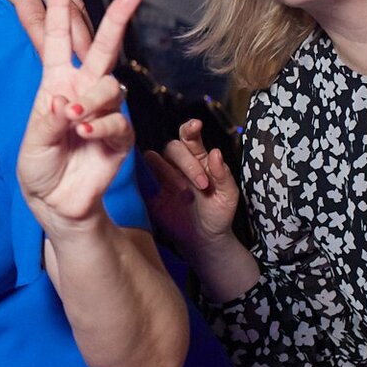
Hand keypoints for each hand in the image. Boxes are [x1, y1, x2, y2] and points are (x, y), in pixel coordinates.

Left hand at [0, 0, 90, 61]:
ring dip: (88, 31)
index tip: (58, 68)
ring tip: (99, 61)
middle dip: (82, 42)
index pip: (35, 18)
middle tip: (95, 72)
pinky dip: (81, 18)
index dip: (47, 44)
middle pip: (67, 12)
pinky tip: (88, 39)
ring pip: (76, 4)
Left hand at [17, 0, 137, 235]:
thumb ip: (48, 121)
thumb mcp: (33, 140)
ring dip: (92, 100)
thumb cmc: (39, 164)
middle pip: (103, 48)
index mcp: (56, 82)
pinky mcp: (120, 136)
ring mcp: (104, 112)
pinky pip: (118, 121)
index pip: (56, 40)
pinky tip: (85, 134)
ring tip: (72, 120)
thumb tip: (66, 103)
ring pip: (110, 87)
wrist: (55, 201)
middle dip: (117, 19)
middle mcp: (83, 91)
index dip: (58, 10)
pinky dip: (101, 125)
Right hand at [143, 118, 239, 259]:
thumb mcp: (228, 196)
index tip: (196, 125)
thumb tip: (216, 152)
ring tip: (184, 193)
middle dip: (187, 163)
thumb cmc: (218, 214)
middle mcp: (177, 164)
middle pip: (172, 147)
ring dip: (167, 171)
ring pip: (153, 158)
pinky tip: (158, 191)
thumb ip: (224, 175)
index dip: (190, 129)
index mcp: (198, 159)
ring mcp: (161, 177)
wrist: (204, 240)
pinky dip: (145, 179)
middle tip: (202, 184)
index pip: (189, 137)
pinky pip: (139, 178)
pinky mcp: (148, 192)